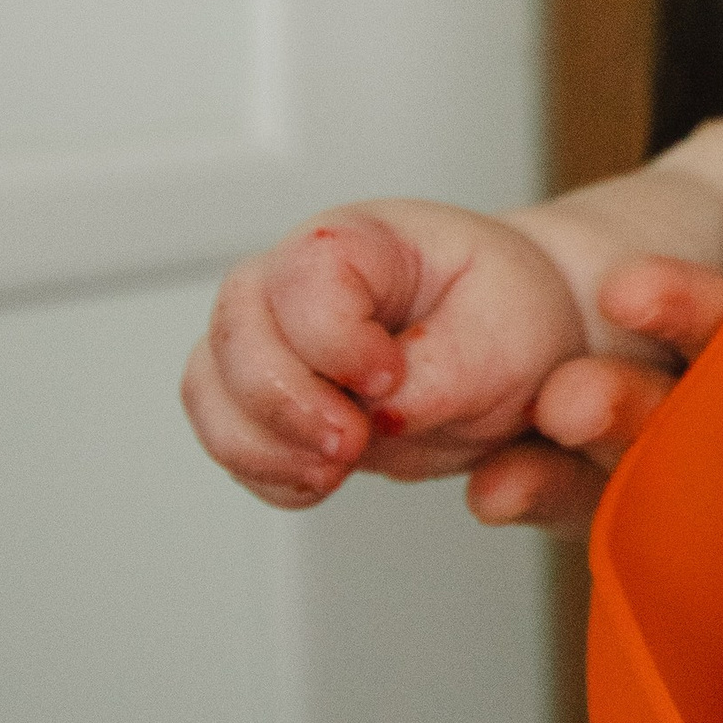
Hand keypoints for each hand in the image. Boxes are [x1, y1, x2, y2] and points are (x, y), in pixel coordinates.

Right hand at [183, 214, 722, 526]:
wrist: (511, 345)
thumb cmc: (510, 317)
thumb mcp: (509, 336)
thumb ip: (445, 371)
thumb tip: (384, 413)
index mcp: (363, 240)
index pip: (305, 274)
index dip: (334, 337)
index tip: (389, 376)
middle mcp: (297, 280)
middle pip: (235, 328)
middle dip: (285, 401)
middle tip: (353, 444)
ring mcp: (272, 338)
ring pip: (210, 385)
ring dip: (263, 444)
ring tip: (334, 470)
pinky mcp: (268, 397)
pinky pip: (229, 435)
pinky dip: (263, 469)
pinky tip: (318, 481)